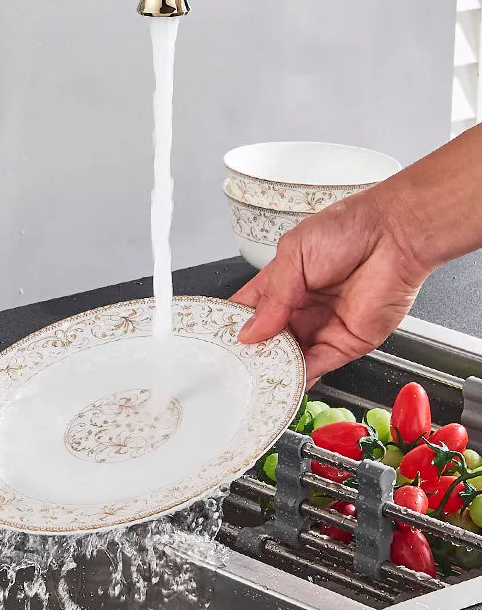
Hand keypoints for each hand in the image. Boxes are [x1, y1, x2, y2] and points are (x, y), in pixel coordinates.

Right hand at [235, 189, 430, 386]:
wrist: (394, 235)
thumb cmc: (346, 230)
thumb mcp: (294, 253)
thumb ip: (273, 295)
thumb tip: (251, 330)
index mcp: (282, 282)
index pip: (249, 310)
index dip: (233, 324)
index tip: (216, 340)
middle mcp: (300, 308)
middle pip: (268, 338)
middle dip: (251, 352)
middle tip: (232, 366)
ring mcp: (322, 327)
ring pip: (291, 356)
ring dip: (274, 366)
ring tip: (253, 377)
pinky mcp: (347, 343)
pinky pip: (319, 365)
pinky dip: (302, 376)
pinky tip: (283, 380)